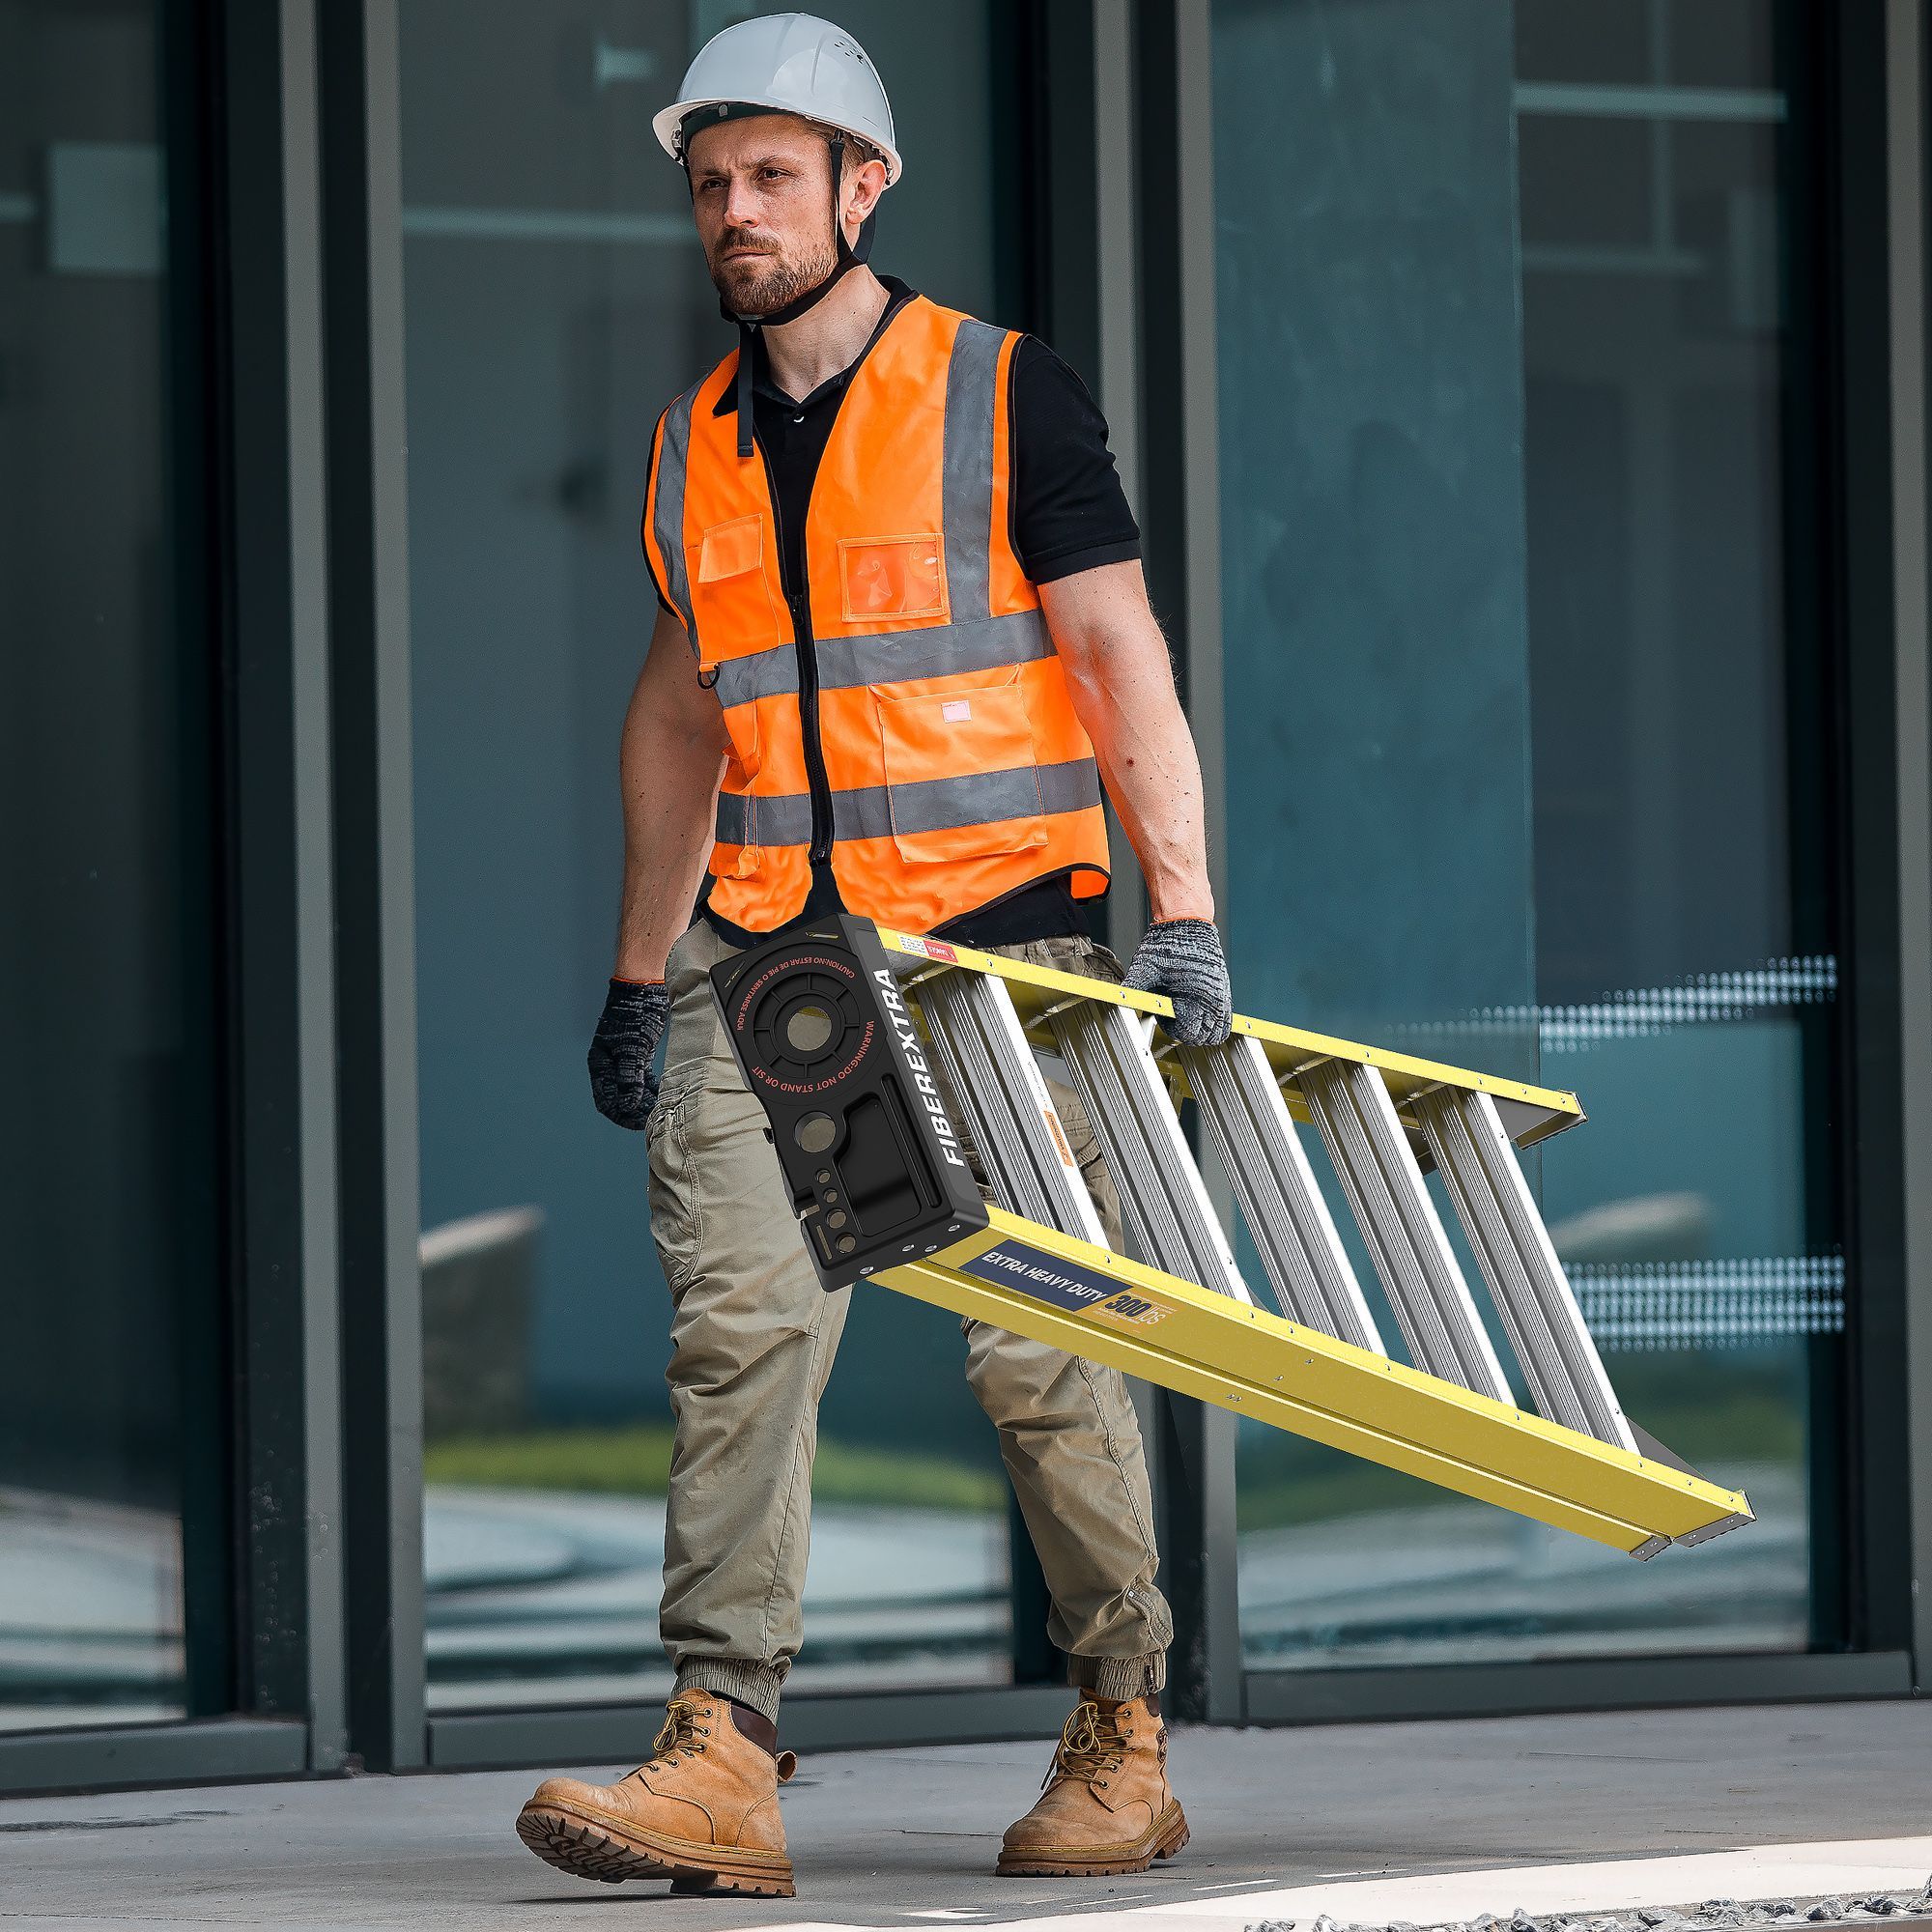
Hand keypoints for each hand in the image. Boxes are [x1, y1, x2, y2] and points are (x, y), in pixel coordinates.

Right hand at [588, 979, 671, 1129]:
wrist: (641, 989)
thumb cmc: (633, 1014)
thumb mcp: (633, 1047)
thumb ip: (629, 1077)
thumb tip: (629, 1104)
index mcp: (600, 1063)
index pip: (605, 1100)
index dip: (621, 1115)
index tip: (639, 1123)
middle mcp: (608, 1064)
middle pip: (616, 1098)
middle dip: (631, 1112)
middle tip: (650, 1121)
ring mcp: (622, 1059)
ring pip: (629, 1090)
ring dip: (641, 1102)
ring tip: (657, 1110)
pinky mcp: (637, 1054)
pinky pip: (640, 1079)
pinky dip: (648, 1089)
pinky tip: (659, 1095)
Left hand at [1122, 917, 1231, 1045]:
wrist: (1187, 921)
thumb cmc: (1168, 942)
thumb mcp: (1145, 967)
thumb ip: (1133, 988)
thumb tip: (1117, 1001)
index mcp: (1193, 995)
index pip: (1189, 1032)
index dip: (1173, 1031)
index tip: (1164, 1019)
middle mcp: (1211, 997)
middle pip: (1205, 1036)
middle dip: (1188, 1034)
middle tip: (1174, 1019)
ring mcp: (1220, 994)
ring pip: (1218, 1030)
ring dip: (1203, 1031)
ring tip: (1186, 1017)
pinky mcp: (1223, 989)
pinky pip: (1225, 1017)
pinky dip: (1213, 1021)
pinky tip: (1197, 1011)